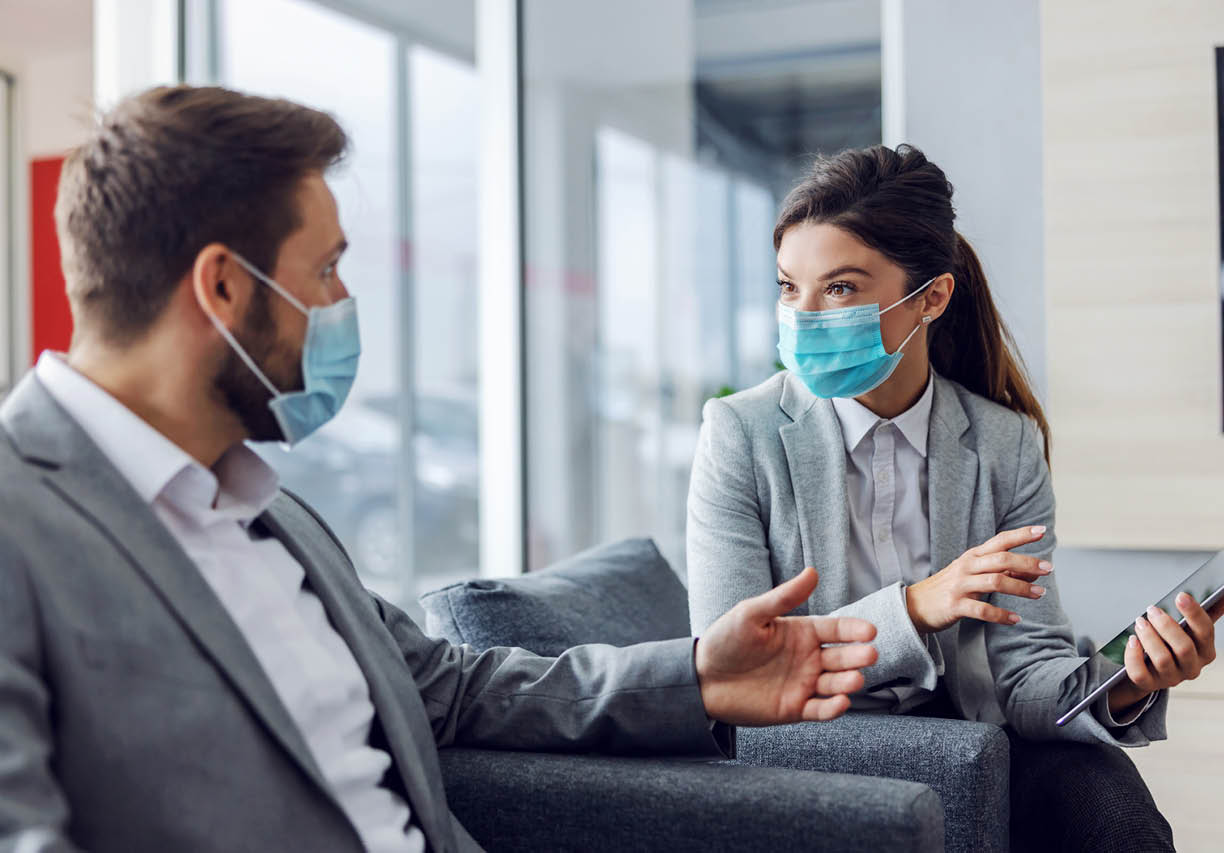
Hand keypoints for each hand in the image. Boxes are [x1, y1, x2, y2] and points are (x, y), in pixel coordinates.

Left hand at [694, 567, 876, 725]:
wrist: (701, 678)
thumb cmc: (725, 640)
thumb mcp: (752, 613)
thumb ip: (783, 597)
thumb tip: (812, 572)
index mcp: (802, 632)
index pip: (836, 629)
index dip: (854, 630)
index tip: (870, 631)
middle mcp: (808, 657)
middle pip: (841, 657)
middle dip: (857, 656)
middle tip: (869, 655)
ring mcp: (804, 683)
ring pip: (835, 684)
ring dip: (848, 682)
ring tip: (855, 679)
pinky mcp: (795, 708)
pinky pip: (820, 710)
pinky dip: (833, 708)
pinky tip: (841, 702)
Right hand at [905, 526, 1051, 634]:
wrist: (915, 605)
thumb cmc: (950, 588)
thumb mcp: (972, 574)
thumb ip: (1000, 570)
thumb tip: (1033, 570)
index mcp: (972, 556)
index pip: (999, 541)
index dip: (1021, 535)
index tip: (1042, 531)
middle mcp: (966, 567)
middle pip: (1001, 559)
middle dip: (1027, 562)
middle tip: (1049, 568)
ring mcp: (960, 586)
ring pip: (995, 582)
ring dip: (1021, 588)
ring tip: (1040, 594)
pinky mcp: (955, 606)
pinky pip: (982, 610)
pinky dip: (1002, 616)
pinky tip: (1016, 620)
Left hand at [1108, 592, 1223, 716]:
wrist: (1151, 670)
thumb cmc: (1172, 643)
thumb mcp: (1189, 631)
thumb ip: (1203, 614)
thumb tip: (1223, 595)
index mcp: (1205, 652)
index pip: (1206, 632)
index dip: (1194, 613)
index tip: (1180, 596)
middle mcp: (1191, 668)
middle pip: (1184, 648)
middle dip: (1166, 625)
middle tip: (1152, 609)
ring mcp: (1170, 678)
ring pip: (1162, 659)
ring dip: (1149, 637)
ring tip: (1140, 622)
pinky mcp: (1149, 684)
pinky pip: (1140, 673)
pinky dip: (1133, 656)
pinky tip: (1132, 640)